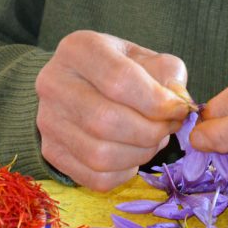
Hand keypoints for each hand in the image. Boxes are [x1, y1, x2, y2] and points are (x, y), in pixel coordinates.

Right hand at [36, 30, 188, 190]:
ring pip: (100, 155)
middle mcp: (54, 84)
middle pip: (106, 121)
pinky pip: (96, 178)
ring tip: (152, 141)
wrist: (79, 88)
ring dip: (140, 154)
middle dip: (151, 132)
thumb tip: (177, 102)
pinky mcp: (52, 152)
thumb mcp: (145, 59)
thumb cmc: (118, 72)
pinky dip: (124, 172)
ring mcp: (48, 122)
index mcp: (79, 50)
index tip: (179, 110)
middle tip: (168, 128)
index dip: (158, 102)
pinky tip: (132, 155)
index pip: (120, 80)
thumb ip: (167, 73)